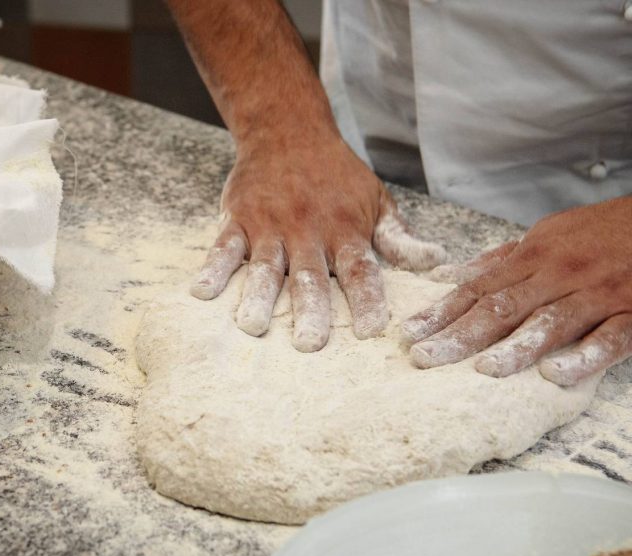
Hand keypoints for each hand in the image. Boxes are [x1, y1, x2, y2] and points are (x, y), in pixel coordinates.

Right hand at [191, 138, 444, 350]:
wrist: (288, 129)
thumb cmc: (337, 175)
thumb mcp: (376, 201)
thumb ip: (399, 238)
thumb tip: (435, 263)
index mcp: (345, 230)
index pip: (360, 270)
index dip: (367, 300)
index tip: (373, 331)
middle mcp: (307, 230)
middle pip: (310, 276)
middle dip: (309, 310)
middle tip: (308, 344)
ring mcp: (270, 225)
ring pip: (265, 266)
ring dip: (259, 296)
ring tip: (253, 326)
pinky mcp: (238, 218)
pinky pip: (223, 247)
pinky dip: (213, 268)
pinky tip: (202, 293)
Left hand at [402, 196, 631, 384]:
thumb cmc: (601, 234)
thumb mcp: (547, 236)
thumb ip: (500, 261)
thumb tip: (447, 276)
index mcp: (534, 258)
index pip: (477, 290)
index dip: (441, 312)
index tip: (408, 334)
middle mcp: (560, 275)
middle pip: (502, 308)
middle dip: (460, 334)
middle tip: (423, 358)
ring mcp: (597, 294)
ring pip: (551, 322)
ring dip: (515, 347)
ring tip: (482, 370)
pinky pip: (609, 338)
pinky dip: (583, 356)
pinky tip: (555, 376)